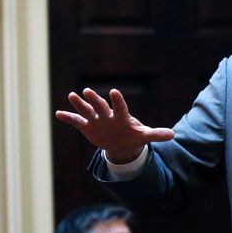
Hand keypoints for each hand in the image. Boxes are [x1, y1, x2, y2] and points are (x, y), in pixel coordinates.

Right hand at [55, 88, 174, 163]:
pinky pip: (77, 121)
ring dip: (79, 104)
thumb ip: (157, 134)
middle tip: (87, 91)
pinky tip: (58, 114)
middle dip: (95, 99)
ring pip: (87, 110)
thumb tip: (173, 135)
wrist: (121, 142)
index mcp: (121, 116)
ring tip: (72, 95)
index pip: (119, 106)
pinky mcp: (88, 126)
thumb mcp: (144, 136)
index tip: (113, 91)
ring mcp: (96, 120)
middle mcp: (107, 115)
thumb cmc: (133, 135)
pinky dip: (68, 118)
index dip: (117, 100)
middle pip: (100, 106)